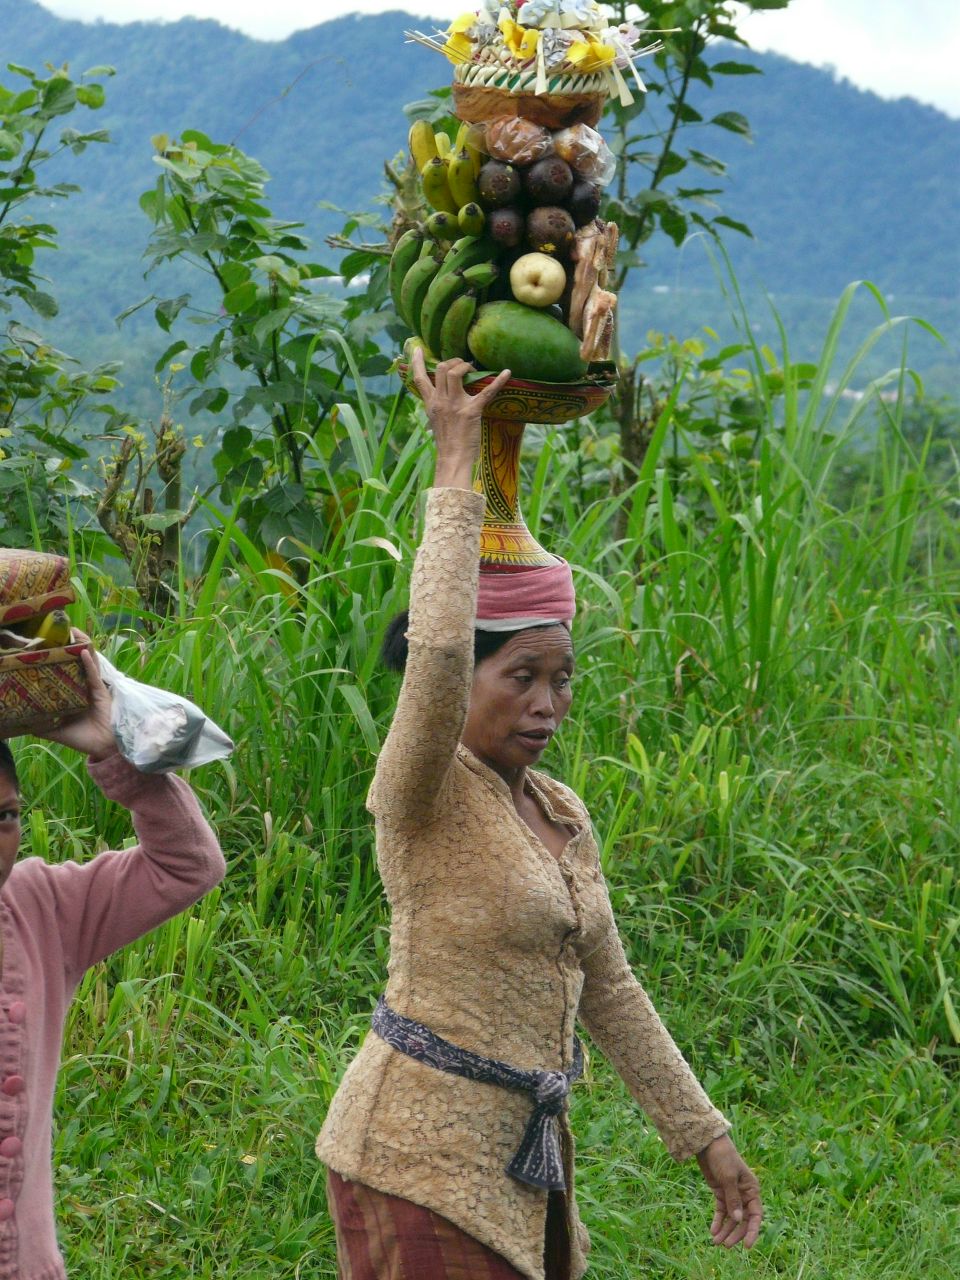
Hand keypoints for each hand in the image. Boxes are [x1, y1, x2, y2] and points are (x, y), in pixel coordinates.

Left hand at [37, 632, 116, 761]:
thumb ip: (41, 726)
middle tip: (60, 631)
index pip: (66, 671)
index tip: (49, 645)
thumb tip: (21, 723)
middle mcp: (84, 687)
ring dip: (82, 646)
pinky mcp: (101, 691)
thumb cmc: (82, 738)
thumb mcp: (56, 731)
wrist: (101, 747)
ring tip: (74, 632)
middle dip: (71, 645)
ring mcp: (93, 687)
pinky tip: (83, 652)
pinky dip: (89, 663)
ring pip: (89, 662)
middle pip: (77, 661)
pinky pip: (94, 675)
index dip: (60, 657)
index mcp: (75, 693)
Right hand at [410, 348, 510, 488]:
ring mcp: (455, 405)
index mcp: (431, 404)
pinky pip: (487, 391)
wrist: (453, 459)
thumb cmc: (447, 443)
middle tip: (463, 365)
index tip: (418, 349)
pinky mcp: (472, 411)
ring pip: (455, 372)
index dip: (417, 362)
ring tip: (473, 369)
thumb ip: (437, 406)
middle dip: (454, 361)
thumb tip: (440, 397)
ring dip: (466, 366)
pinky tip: (507, 372)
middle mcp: (441, 401)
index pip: (420, 378)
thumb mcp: (435, 421)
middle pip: (442, 368)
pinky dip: (499, 381)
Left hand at [696, 1134, 762, 1248]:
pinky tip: (713, 1231)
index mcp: (752, 1189)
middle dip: (735, 1233)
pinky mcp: (720, 1193)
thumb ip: (733, 1199)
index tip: (746, 1246)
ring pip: (731, 1218)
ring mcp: (732, 1194)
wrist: (707, 1144)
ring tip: (716, 1242)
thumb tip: (738, 1220)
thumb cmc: (722, 1156)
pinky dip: (718, 1221)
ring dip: (725, 1230)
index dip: (752, 1231)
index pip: (755, 1215)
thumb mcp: (728, 1177)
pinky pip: (721, 1211)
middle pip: (743, 1220)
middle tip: (725, 1245)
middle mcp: (744, 1194)